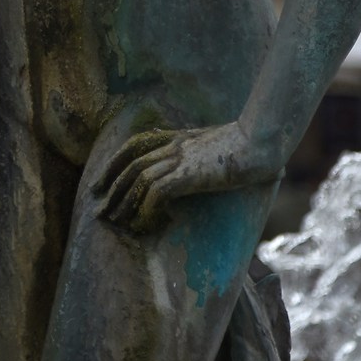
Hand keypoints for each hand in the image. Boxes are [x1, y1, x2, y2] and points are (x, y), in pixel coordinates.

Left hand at [95, 123, 282, 233]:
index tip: (102, 181)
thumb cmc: (250, 143)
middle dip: (111, 187)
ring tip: (113, 221)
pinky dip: (146, 208)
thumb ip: (198, 144)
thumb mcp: (217, 140)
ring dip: (123, 202)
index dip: (115, 163)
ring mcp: (180, 158)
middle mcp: (173, 145)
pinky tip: (143, 223)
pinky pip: (156, 192)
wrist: (262, 142)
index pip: (134, 145)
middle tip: (99, 208)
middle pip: (130, 164)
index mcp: (178, 136)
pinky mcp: (189, 174)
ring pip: (138, 179)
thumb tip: (191, 148)